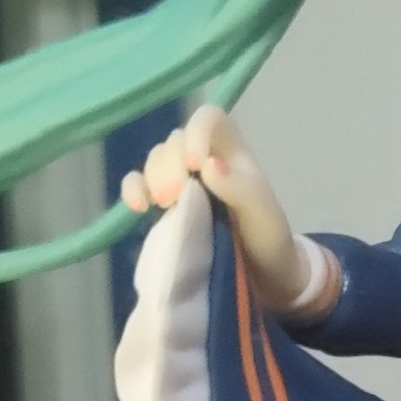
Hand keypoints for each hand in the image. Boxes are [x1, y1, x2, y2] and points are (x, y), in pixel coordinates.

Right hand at [120, 105, 305, 306]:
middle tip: (177, 198)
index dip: (196, 134)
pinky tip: (138, 207)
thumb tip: (207, 165)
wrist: (262, 281)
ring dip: (153, 178)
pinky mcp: (163, 206)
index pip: (208, 119)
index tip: (196, 167)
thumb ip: (241, 188)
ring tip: (165, 206)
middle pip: (175, 141)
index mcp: (233, 153)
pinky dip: (132, 190)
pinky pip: (137, 184)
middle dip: (171, 165)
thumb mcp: (265, 216)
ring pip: (155, 160)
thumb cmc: (269, 242)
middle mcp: (205, 160)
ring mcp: (181, 182)